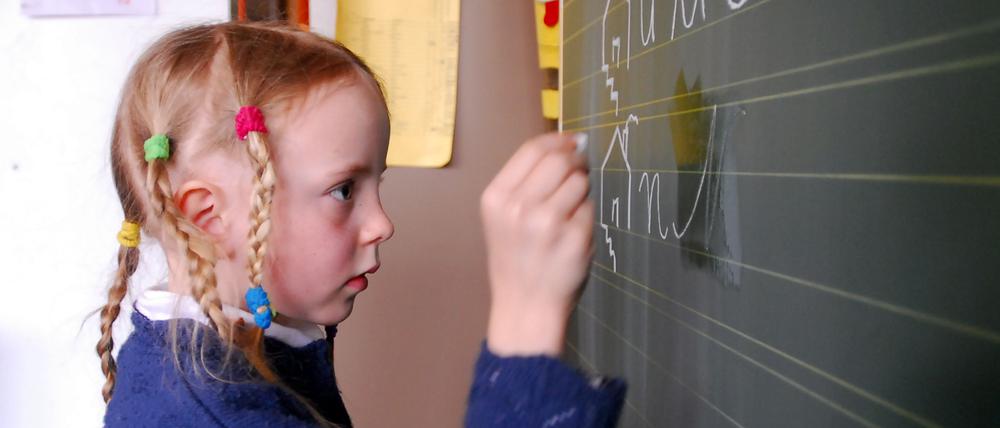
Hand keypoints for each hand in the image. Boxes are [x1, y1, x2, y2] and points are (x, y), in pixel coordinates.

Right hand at [480, 133, 592, 356]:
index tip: (572, 141)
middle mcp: (519, 207)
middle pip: (559, 160)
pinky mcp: (574, 238)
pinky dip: (586, 215)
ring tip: (570, 211)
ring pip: (579, 181)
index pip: (532, 150)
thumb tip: (570, 143)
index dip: (558, 140)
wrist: (525, 305)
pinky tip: (574, 233)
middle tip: (580, 170)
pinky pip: (589, 208)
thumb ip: (526, 182)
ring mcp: (548, 224)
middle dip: (575, 160)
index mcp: (496, 198)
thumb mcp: (503, 217)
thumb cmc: (516, 258)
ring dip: (581, 190)